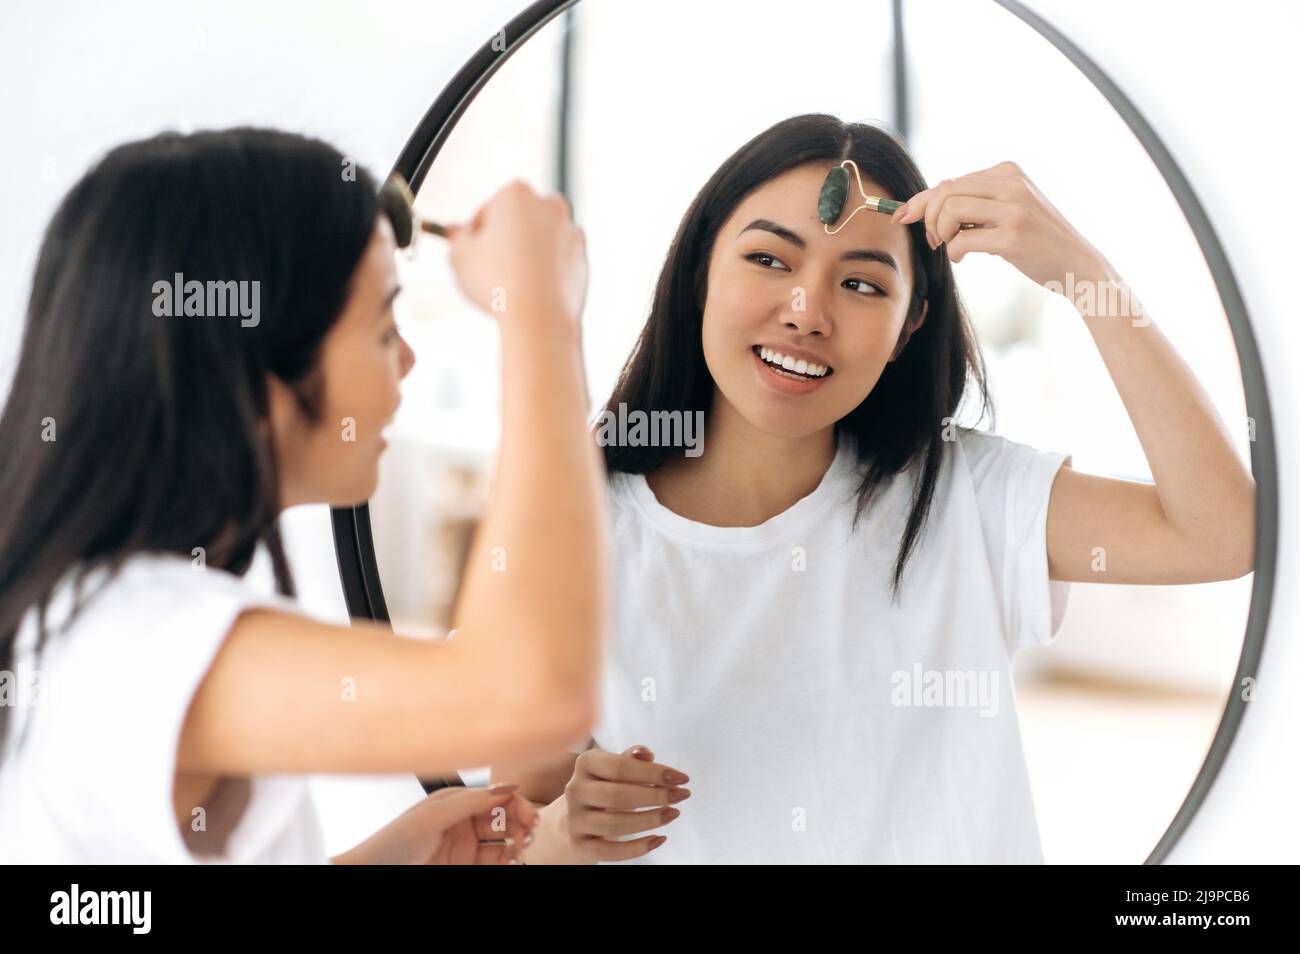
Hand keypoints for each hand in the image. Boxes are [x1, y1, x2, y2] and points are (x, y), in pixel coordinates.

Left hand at [332, 783, 537, 864]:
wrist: (374, 873)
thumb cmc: (395, 841)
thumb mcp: (433, 815)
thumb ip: (471, 801)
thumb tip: (508, 786)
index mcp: (458, 801)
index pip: (498, 797)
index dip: (517, 804)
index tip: (530, 817)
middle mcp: (465, 820)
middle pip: (505, 819)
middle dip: (521, 824)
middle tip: (528, 835)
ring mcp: (466, 845)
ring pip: (504, 842)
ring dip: (516, 844)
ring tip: (518, 850)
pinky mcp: (465, 865)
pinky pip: (495, 861)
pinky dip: (506, 861)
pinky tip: (507, 861)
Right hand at [447, 180, 587, 328]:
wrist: (540, 318)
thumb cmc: (495, 283)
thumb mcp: (460, 257)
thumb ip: (457, 239)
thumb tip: (459, 232)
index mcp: (517, 193)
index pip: (489, 208)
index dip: (476, 232)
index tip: (470, 252)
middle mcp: (550, 205)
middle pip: (520, 220)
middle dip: (506, 238)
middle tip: (489, 267)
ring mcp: (571, 232)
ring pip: (541, 242)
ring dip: (528, 256)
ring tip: (510, 286)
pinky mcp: (583, 259)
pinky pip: (558, 264)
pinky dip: (546, 273)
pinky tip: (532, 294)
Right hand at [562, 745, 688, 862]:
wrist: (574, 819)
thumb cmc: (604, 788)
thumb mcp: (615, 768)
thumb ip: (631, 759)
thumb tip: (645, 754)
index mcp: (586, 763)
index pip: (621, 766)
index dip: (653, 773)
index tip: (682, 778)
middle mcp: (575, 790)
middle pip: (618, 795)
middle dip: (656, 796)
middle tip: (682, 796)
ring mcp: (575, 819)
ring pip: (615, 825)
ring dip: (650, 820)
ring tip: (673, 813)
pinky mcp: (579, 846)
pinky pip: (611, 851)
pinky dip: (638, 848)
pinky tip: (660, 839)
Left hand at [891, 160, 1110, 288]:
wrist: (1076, 263)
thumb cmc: (1036, 239)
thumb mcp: (1009, 208)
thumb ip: (976, 199)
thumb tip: (931, 196)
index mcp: (1008, 171)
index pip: (950, 181)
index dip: (920, 200)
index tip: (901, 216)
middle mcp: (1012, 183)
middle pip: (944, 193)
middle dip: (928, 219)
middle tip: (934, 240)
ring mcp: (1014, 209)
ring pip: (949, 211)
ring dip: (941, 234)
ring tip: (949, 246)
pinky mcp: (1013, 237)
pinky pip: (961, 241)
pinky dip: (954, 252)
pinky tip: (964, 258)